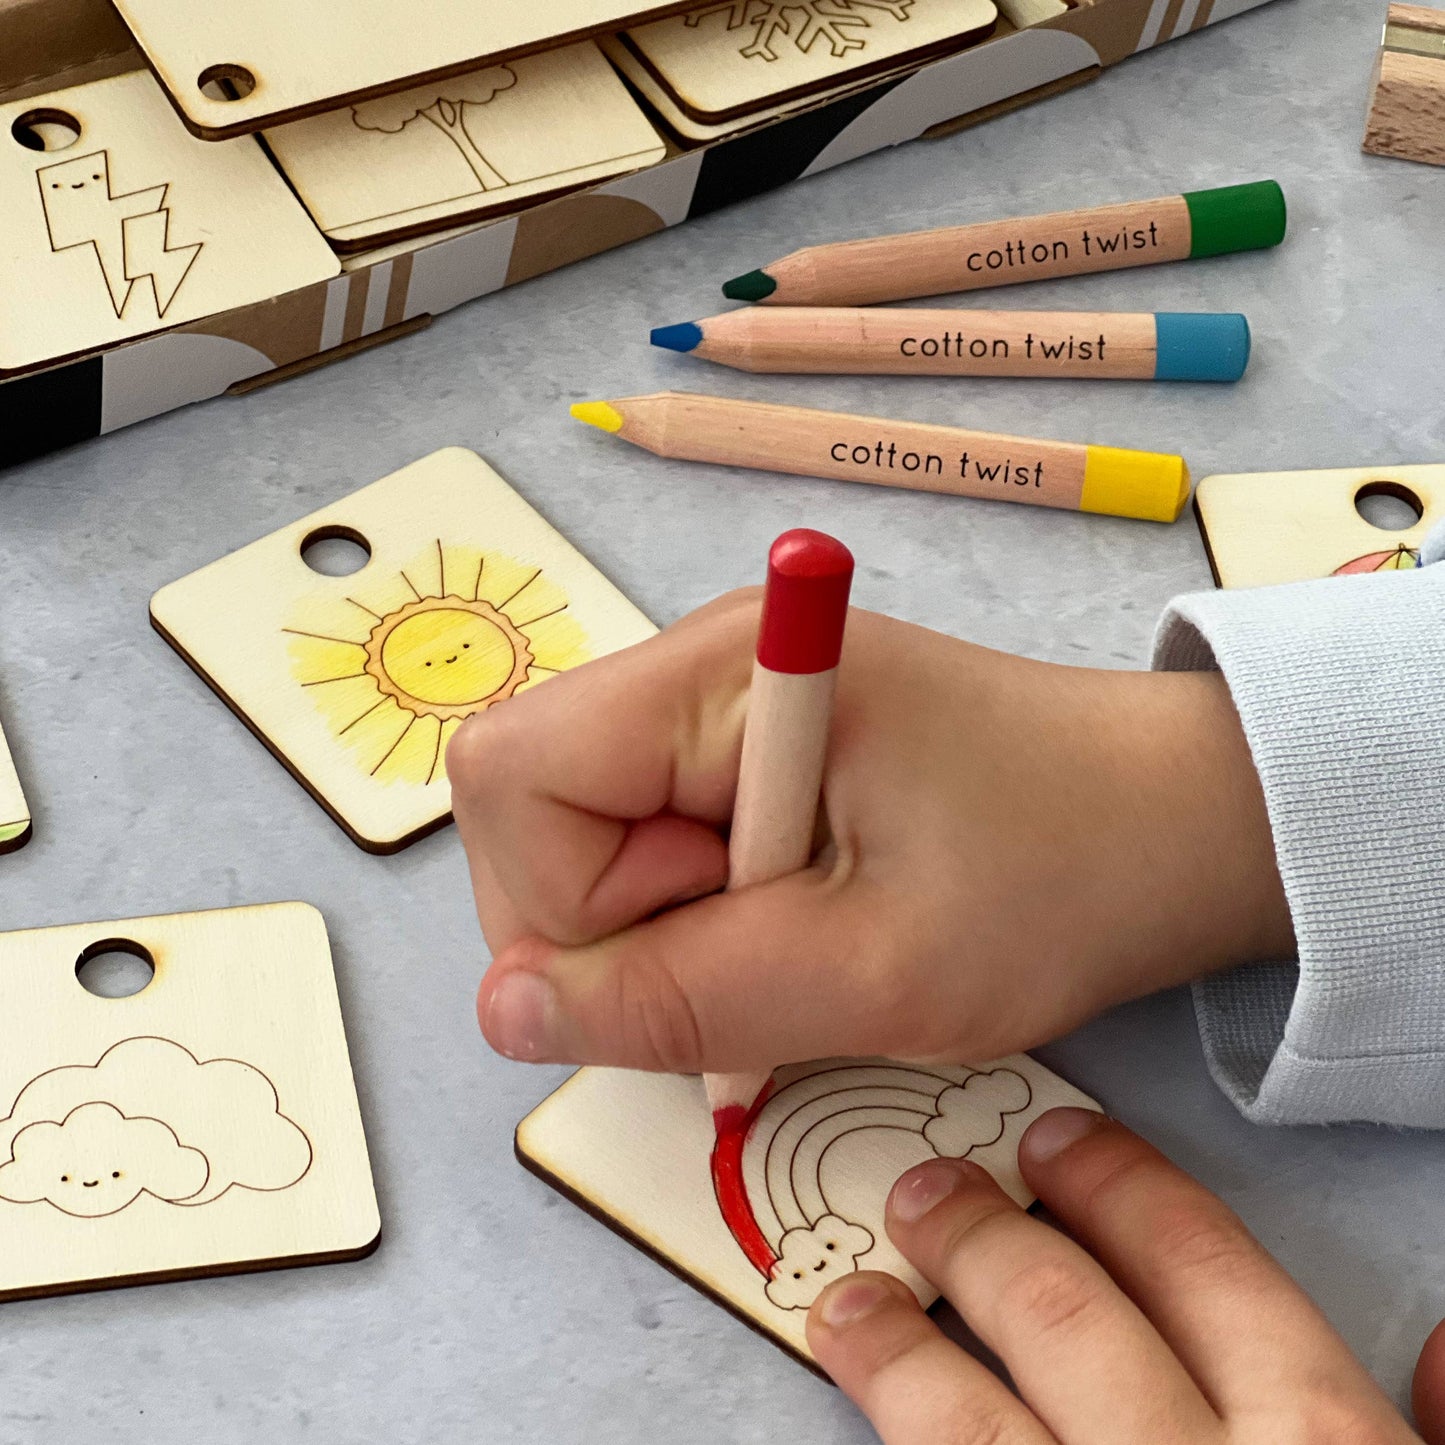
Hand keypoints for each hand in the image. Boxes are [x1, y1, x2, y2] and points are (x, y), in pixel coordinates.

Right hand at [448, 592, 1292, 1070]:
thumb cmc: (1059, 880)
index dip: (565, 900)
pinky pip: (648, 835)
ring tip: (796, 941)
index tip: (708, 954)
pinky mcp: (747, 740)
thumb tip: (501, 1012)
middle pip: (531, 800)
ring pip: (582, 829)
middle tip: (761, 956)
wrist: (1178, 822)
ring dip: (658, 924)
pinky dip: (693, 910)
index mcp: (720, 671)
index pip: (512, 775)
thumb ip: (679, 999)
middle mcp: (698, 659)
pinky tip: (793, 922)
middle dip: (607, 920)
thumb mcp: (871, 972)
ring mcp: (720, 696)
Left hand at [808, 1107, 1424, 1443]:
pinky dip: (896, 1441)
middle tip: (925, 1190)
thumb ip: (1428, 1430)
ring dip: (898, 1350)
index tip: (1058, 1140)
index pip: (1199, 1266)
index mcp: (1316, 1442)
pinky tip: (862, 1414)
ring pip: (968, 1422)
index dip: (1118, 1187)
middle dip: (982, 1236)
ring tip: (849, 1303)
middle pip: (1066, 1312)